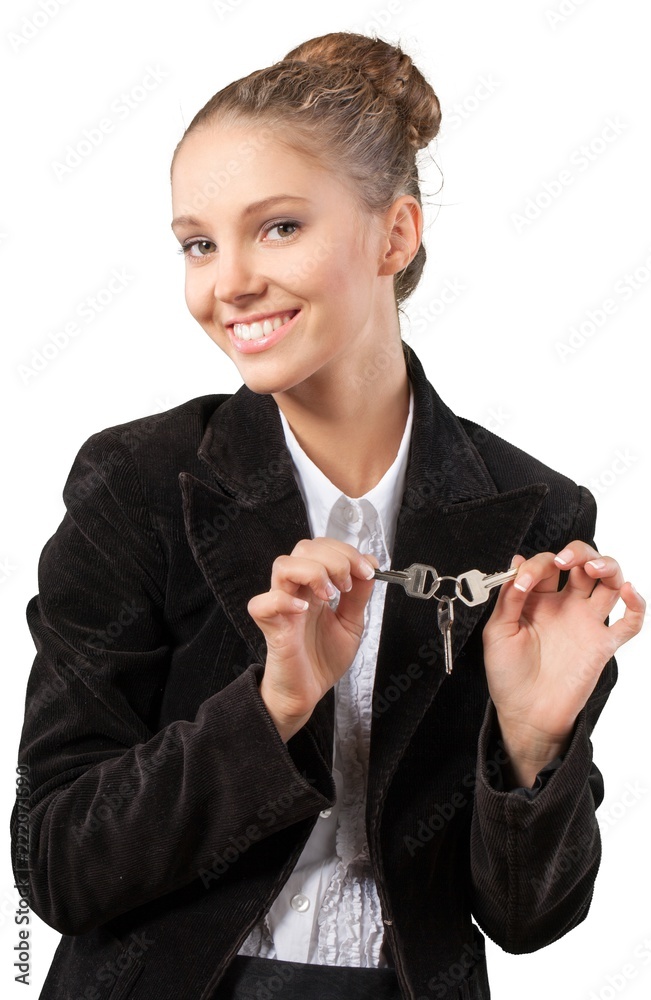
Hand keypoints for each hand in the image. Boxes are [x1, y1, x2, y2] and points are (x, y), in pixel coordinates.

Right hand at [247, 538, 378, 740]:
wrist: (307, 693)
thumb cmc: (322, 660)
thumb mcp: (351, 623)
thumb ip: (359, 595)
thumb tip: (370, 564)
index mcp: (314, 587)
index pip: (323, 548)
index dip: (346, 552)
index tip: (368, 570)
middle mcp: (296, 590)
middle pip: (304, 548)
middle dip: (334, 558)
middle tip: (348, 583)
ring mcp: (281, 606)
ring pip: (283, 565)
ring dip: (313, 572)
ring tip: (330, 595)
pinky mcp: (270, 626)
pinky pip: (263, 603)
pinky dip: (283, 600)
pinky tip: (303, 610)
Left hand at [481, 540, 644, 785]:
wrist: (525, 714)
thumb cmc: (508, 675)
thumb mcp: (498, 632)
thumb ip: (509, 598)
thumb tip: (517, 562)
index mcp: (538, 599)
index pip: (546, 565)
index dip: (536, 565)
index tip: (522, 582)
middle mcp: (565, 605)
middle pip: (584, 563)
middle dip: (578, 552)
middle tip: (564, 561)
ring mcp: (587, 623)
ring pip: (610, 582)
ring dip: (607, 565)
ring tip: (593, 567)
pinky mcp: (603, 644)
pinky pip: (630, 621)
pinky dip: (637, 603)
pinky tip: (628, 591)